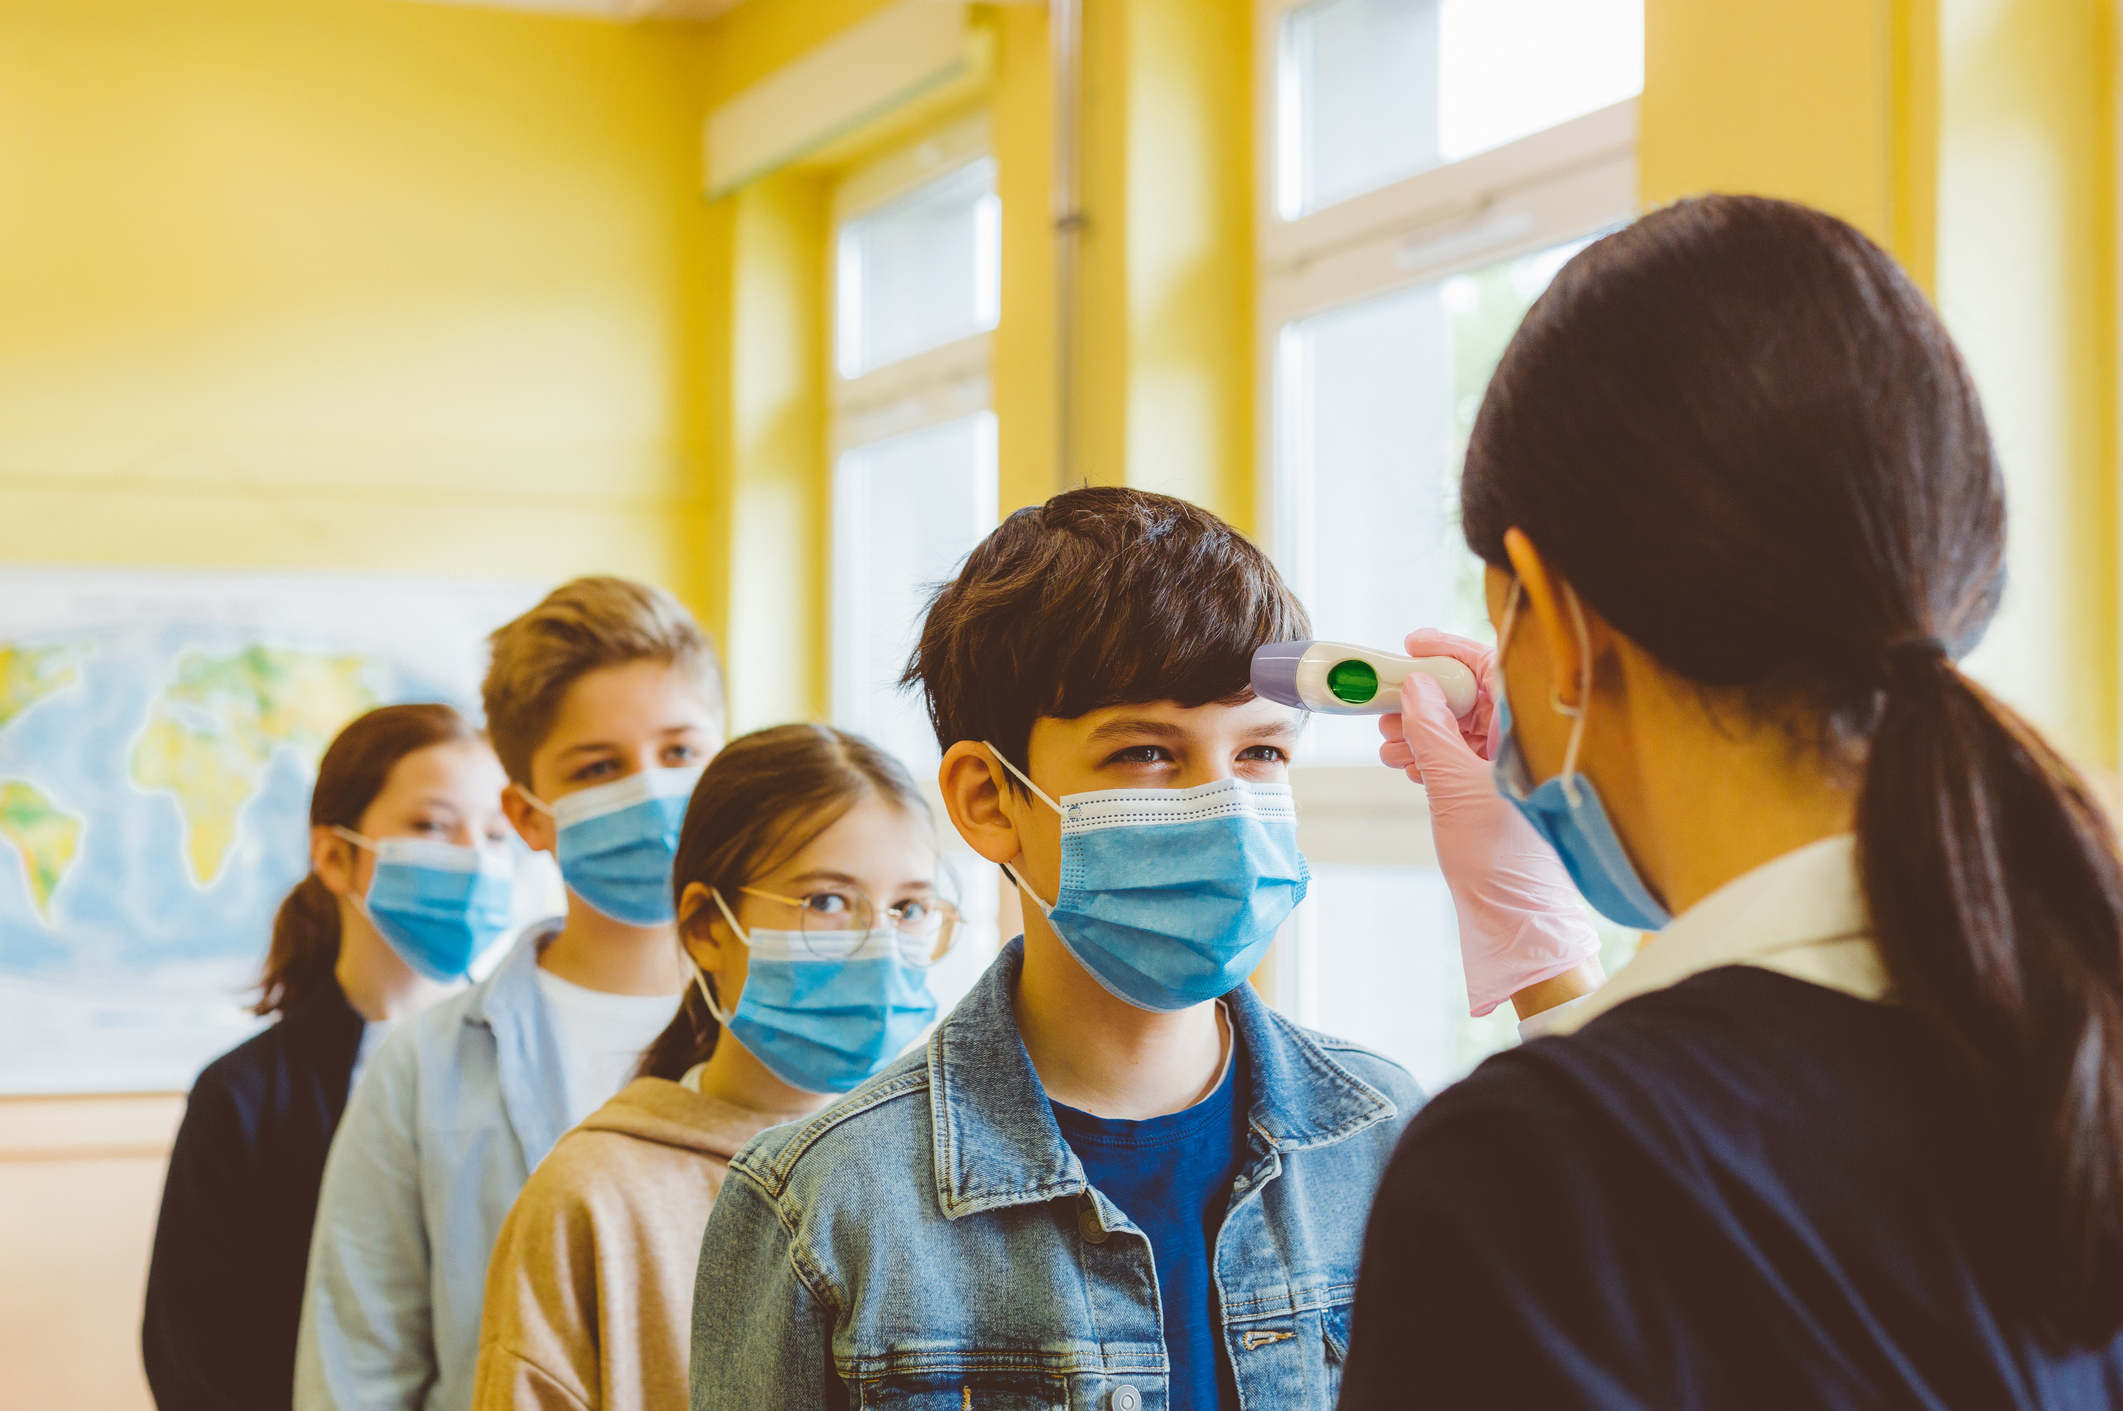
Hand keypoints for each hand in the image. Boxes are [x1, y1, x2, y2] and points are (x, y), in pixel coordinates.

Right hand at [1380, 631, 1600, 1017]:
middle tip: (1386, 703)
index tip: (1411, 644)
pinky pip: (1456, 754)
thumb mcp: (1457, 786)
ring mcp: (1506, 767)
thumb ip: (1433, 730)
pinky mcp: (1490, 789)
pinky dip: (1428, 753)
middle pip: (1470, 694)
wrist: (1513, 918)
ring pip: (1458, 725)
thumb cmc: (1503, 857)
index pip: (1492, 668)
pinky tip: (1406, 764)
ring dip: (1419, 727)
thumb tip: (1414, 684)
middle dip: (1424, 695)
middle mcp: (1522, 744)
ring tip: (1390, 744)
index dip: (1451, 651)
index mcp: (1528, 734)